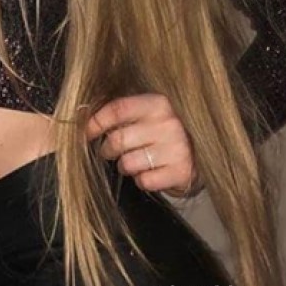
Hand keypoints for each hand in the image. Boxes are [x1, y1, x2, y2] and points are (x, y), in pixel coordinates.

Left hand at [84, 93, 202, 197]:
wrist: (203, 155)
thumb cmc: (165, 132)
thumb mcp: (150, 113)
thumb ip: (123, 112)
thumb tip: (81, 114)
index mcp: (158, 103)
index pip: (117, 110)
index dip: (96, 122)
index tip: (87, 132)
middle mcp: (169, 124)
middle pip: (117, 140)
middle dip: (107, 149)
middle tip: (110, 151)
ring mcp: (177, 149)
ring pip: (127, 163)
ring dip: (125, 165)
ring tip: (135, 161)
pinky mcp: (181, 173)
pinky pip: (143, 181)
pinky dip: (141, 180)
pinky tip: (151, 172)